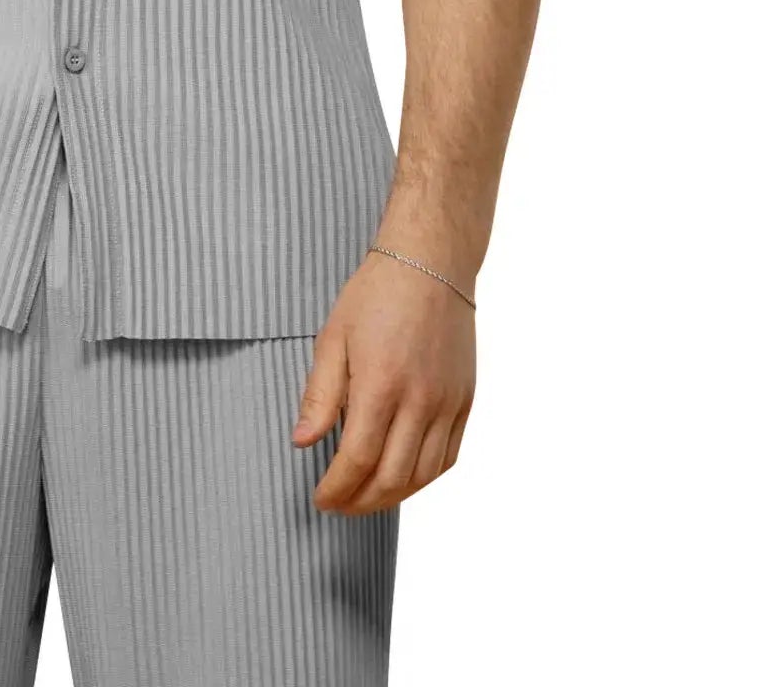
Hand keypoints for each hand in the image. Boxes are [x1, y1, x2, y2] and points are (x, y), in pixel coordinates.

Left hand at [290, 248, 475, 515]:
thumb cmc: (376, 295)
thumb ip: (320, 395)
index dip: (336, 489)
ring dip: (391, 497)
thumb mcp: (333, 337)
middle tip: (337, 504)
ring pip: (422, 475)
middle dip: (360, 503)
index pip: (357, 460)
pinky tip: (402, 478)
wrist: (430, 263)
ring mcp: (447, 403)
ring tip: (365, 498)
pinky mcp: (465, 401)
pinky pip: (447, 457)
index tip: (319, 498)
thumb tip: (302, 441)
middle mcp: (419, 401)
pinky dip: (423, 478)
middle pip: (391, 478)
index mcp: (381, 384)